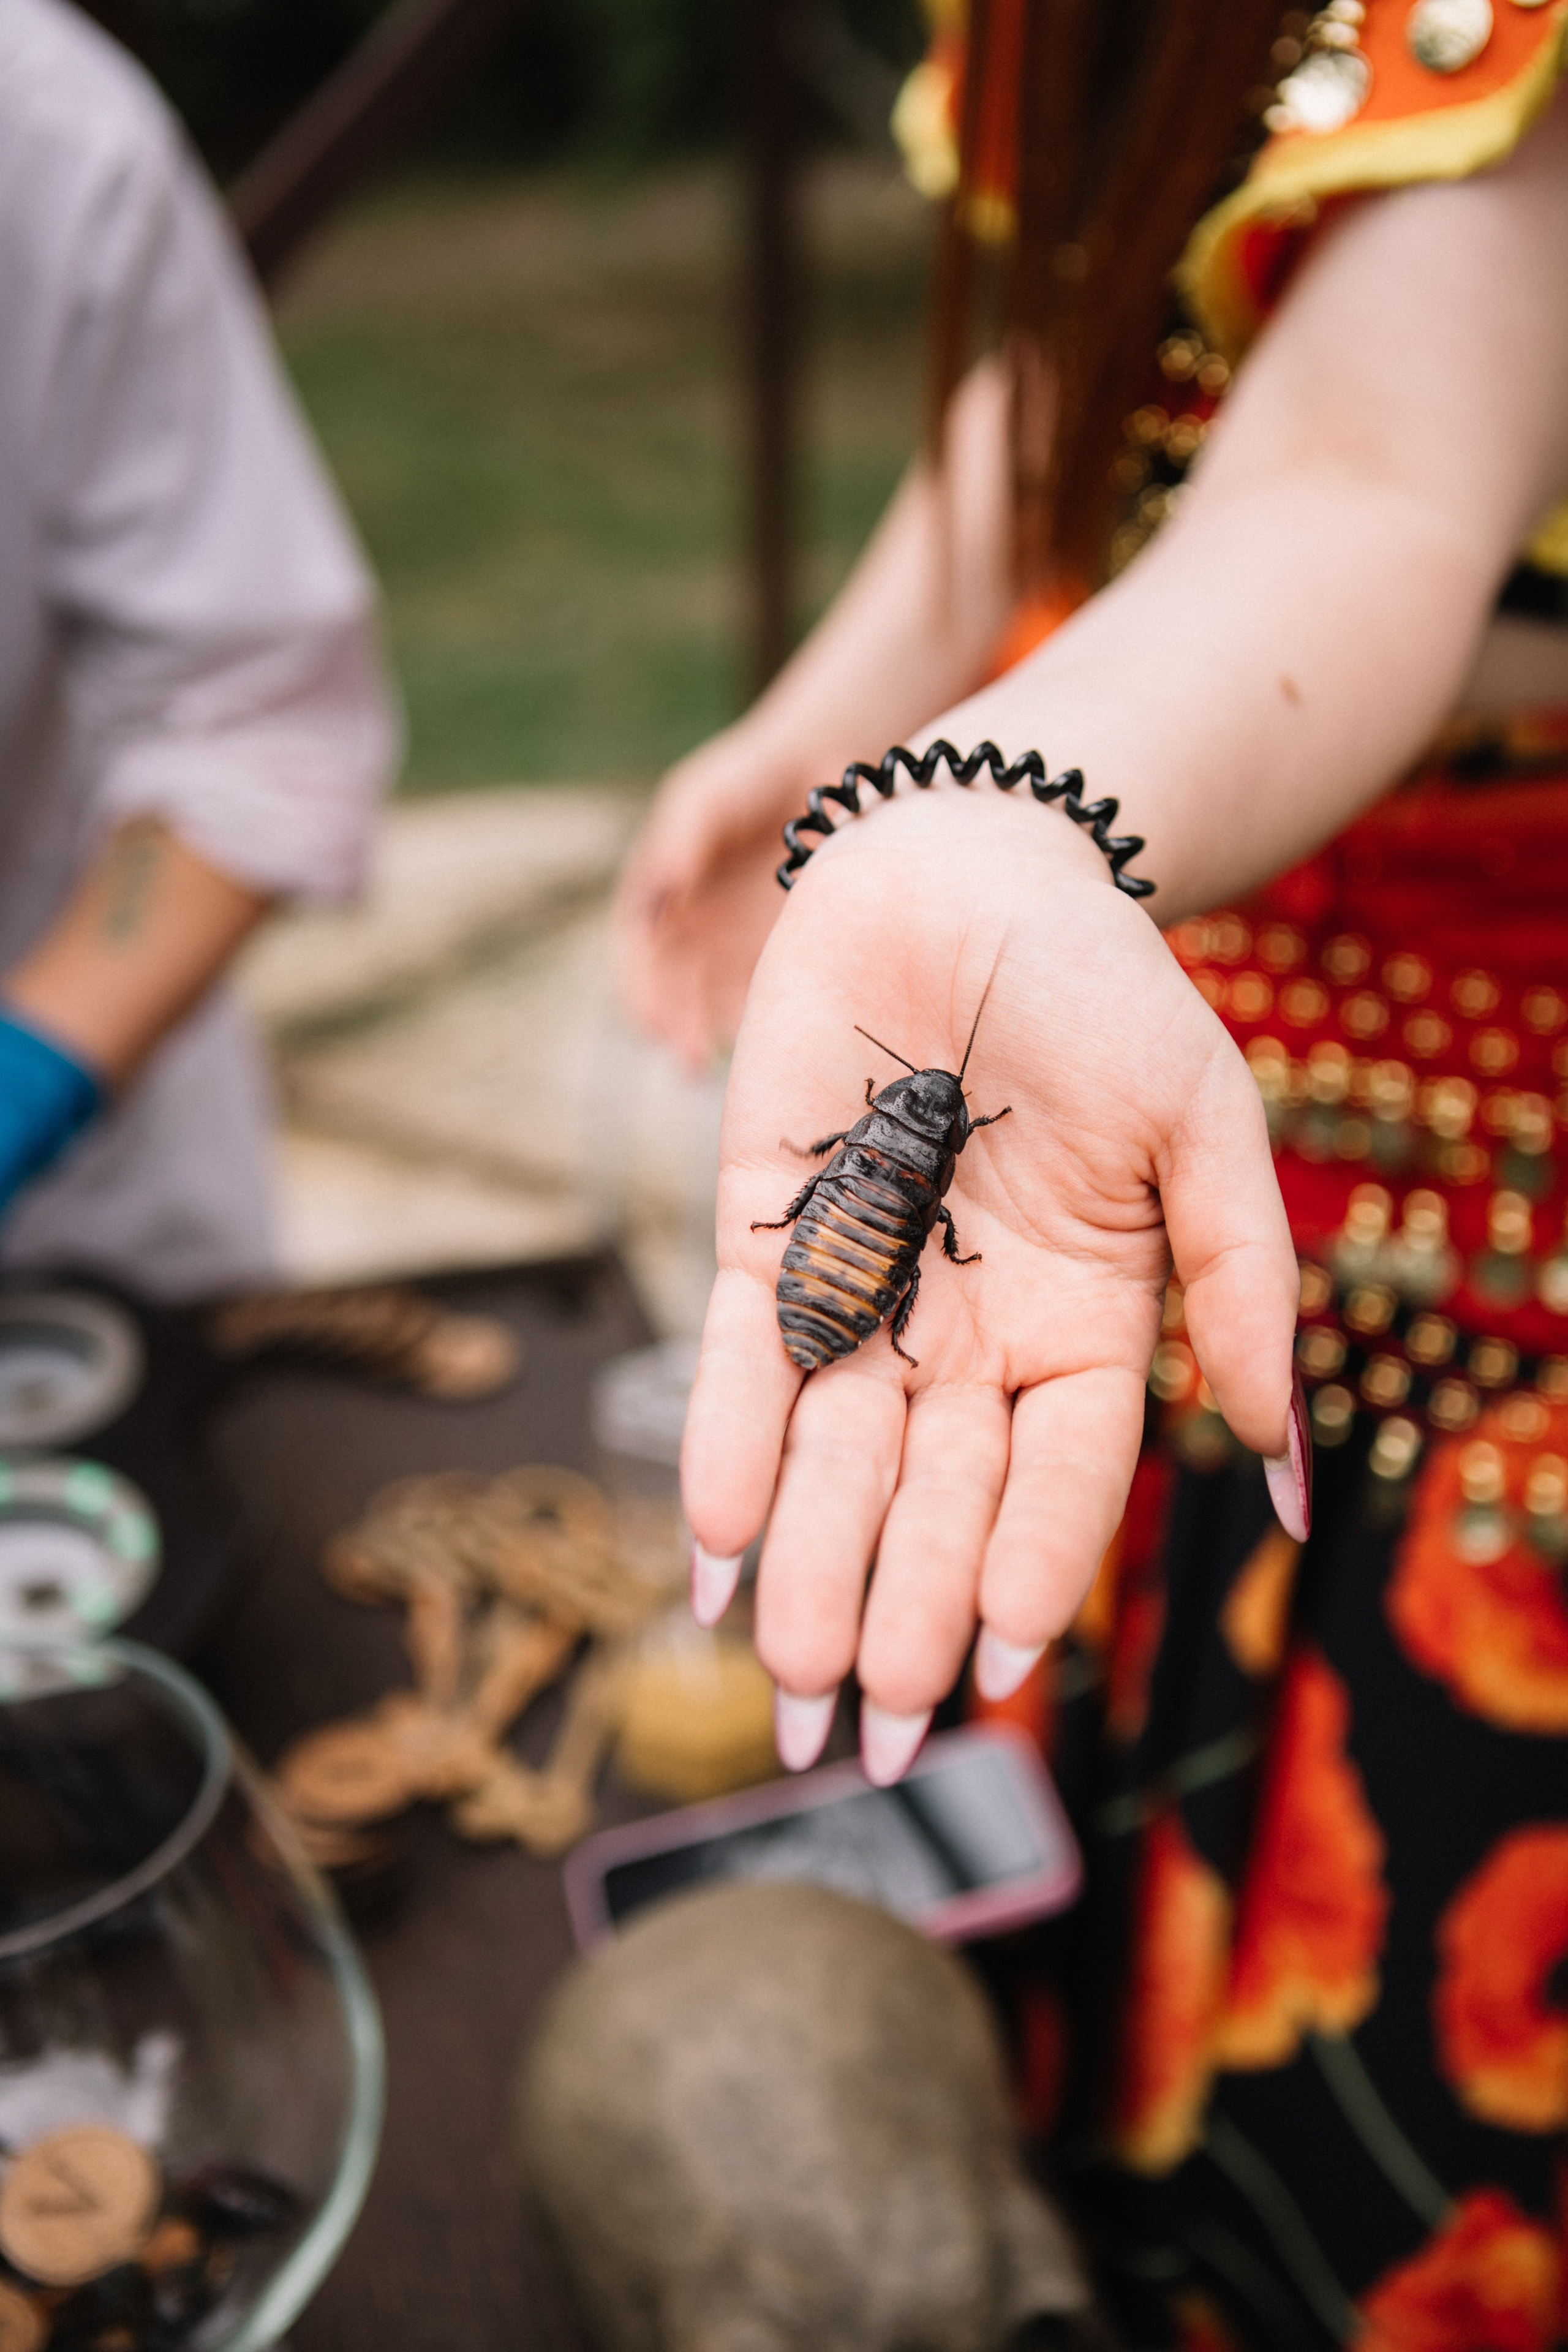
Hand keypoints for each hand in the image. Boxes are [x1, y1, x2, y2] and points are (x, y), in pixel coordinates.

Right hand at [614, 720, 818, 1071]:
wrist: (813, 767)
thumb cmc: (745, 778)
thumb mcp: (704, 798)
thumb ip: (681, 839)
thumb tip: (664, 889)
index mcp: (657, 893)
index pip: (637, 955)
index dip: (640, 991)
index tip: (650, 1024)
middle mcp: (689, 926)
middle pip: (672, 989)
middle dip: (676, 1027)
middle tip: (689, 1061)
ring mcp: (731, 942)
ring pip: (714, 1001)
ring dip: (713, 1033)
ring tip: (727, 1066)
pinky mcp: (777, 948)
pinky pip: (762, 992)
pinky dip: (761, 1017)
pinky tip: (772, 1040)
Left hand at [680, 787, 1304, 1782]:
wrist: (966, 864)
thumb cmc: (1102, 990)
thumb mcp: (1202, 1128)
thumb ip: (1241, 1290)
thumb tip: (1283, 1472)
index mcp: (1082, 1323)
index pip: (1062, 1479)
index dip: (1034, 1569)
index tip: (1004, 1667)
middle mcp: (966, 1333)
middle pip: (937, 1501)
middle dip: (903, 1614)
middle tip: (868, 1739)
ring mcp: (861, 1290)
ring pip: (831, 1459)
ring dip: (807, 1570)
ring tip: (786, 1689)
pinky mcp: (761, 1236)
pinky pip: (739, 1361)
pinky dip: (720, 1450)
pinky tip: (707, 1552)